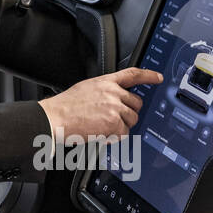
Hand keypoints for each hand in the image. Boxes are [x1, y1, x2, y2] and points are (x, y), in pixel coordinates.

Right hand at [38, 67, 163, 140]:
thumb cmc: (65, 107)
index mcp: (106, 82)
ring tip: (103, 127)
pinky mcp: (114, 122)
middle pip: (136, 103)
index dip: (148, 75)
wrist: (55, 118)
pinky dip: (115, 137)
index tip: (158, 77)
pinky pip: (124, 132)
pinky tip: (102, 134)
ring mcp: (115, 107)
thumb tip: (115, 99)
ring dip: (121, 126)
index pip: (133, 74)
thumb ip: (104, 91)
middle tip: (114, 119)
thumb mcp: (86, 89)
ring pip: (132, 119)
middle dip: (129, 112)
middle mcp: (113, 92)